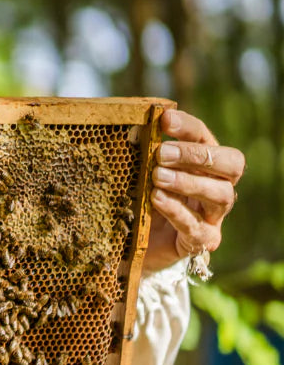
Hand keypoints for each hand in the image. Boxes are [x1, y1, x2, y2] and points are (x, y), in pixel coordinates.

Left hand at [144, 108, 243, 273]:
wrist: (135, 245)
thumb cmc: (141, 201)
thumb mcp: (140, 175)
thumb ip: (143, 155)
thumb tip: (133, 126)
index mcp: (204, 164)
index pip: (206, 137)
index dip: (188, 127)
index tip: (163, 120)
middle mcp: (217, 186)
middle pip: (231, 164)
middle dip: (197, 155)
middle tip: (162, 154)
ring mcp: (213, 215)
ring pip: (221, 194)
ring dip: (188, 182)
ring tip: (157, 177)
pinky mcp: (201, 240)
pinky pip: (196, 226)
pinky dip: (176, 210)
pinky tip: (156, 199)